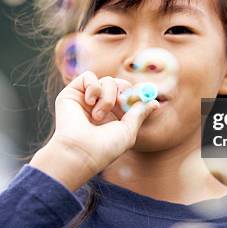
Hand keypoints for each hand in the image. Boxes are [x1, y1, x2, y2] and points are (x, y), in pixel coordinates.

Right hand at [30, 71, 158, 189]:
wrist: (79, 151)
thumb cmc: (104, 147)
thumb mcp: (128, 130)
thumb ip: (139, 114)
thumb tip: (154, 102)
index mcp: (112, 116)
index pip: (126, 96)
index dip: (136, 92)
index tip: (145, 93)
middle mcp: (98, 106)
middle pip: (118, 84)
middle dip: (124, 91)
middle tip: (123, 102)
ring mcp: (85, 99)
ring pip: (106, 81)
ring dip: (107, 97)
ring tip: (98, 116)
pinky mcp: (72, 92)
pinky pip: (88, 76)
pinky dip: (93, 87)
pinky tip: (89, 103)